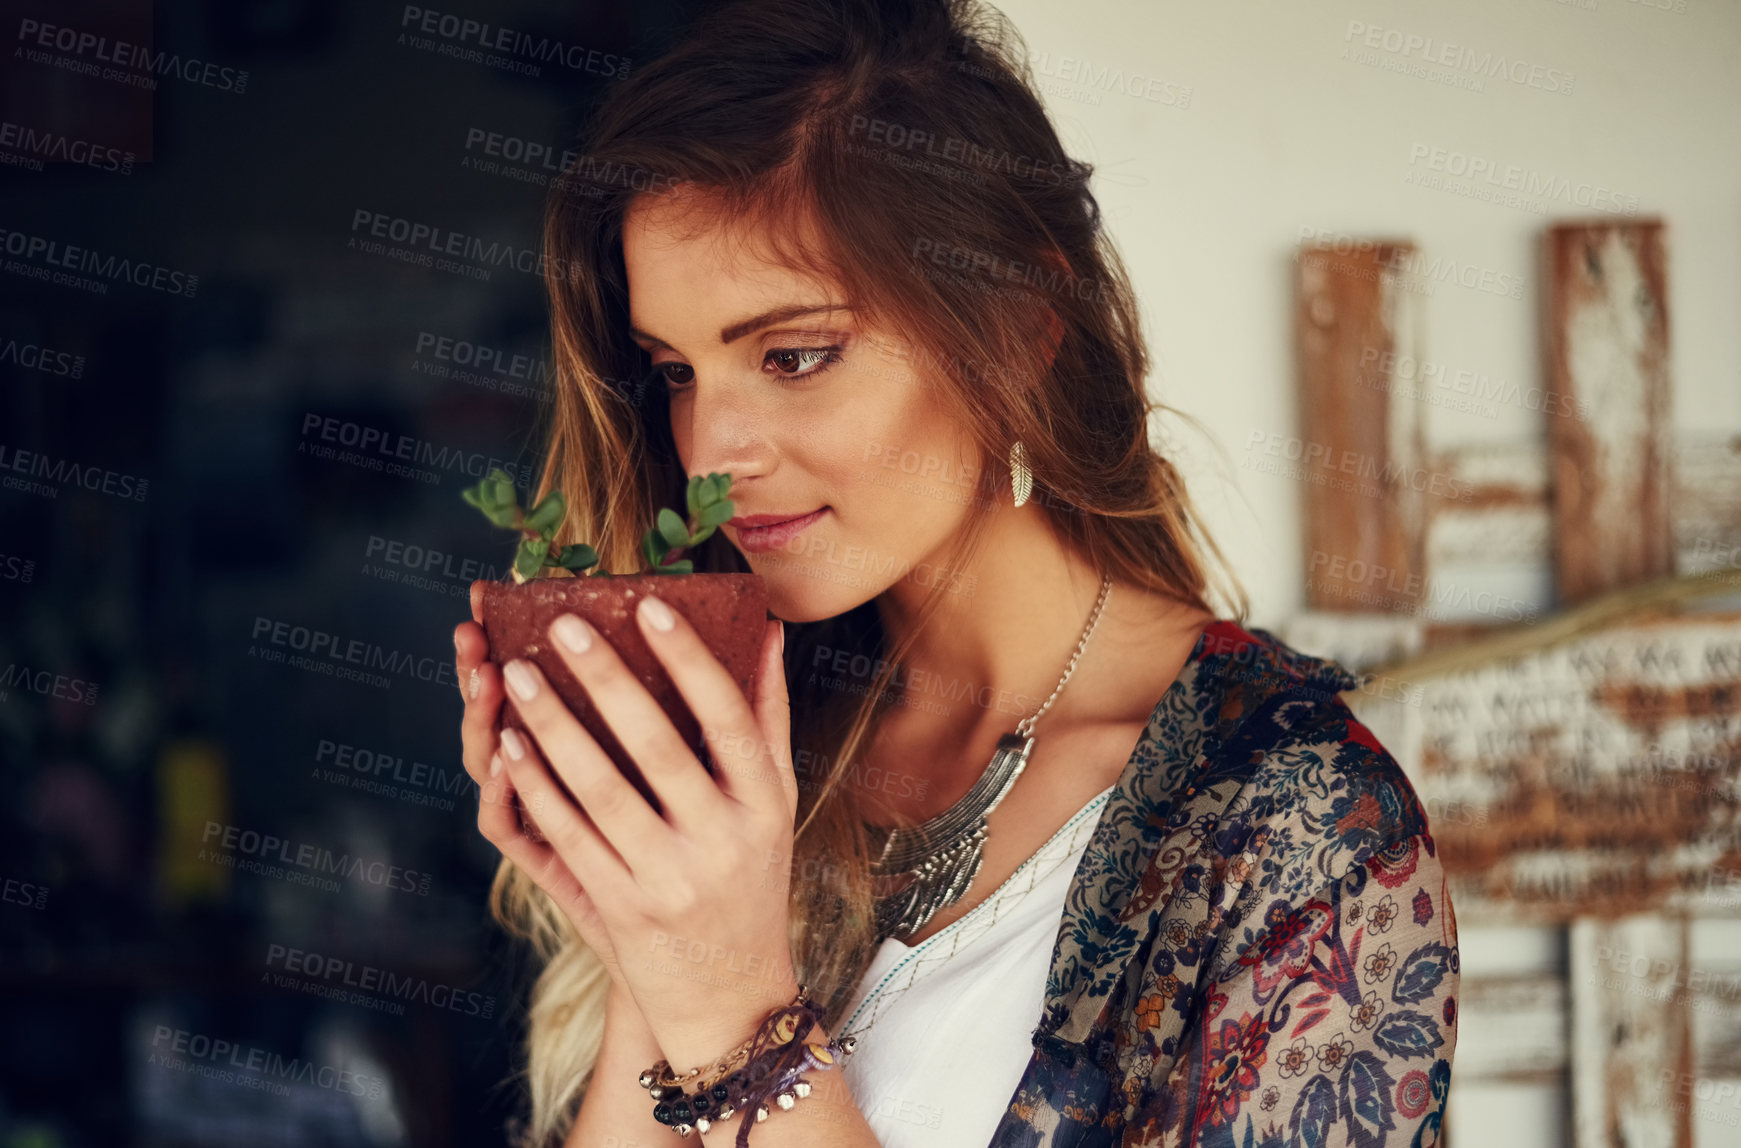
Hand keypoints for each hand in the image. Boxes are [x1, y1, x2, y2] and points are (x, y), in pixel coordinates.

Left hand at [481, 587, 799, 1068]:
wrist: (731, 997)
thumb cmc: (751, 878)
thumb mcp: (775, 802)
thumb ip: (766, 715)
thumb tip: (763, 627)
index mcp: (765, 804)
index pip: (731, 717)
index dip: (690, 660)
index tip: (651, 606)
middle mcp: (721, 840)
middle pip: (658, 747)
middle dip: (605, 680)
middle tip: (562, 625)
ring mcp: (668, 878)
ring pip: (601, 791)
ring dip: (553, 728)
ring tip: (516, 674)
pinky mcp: (620, 908)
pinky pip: (569, 837)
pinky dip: (536, 788)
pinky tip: (510, 747)